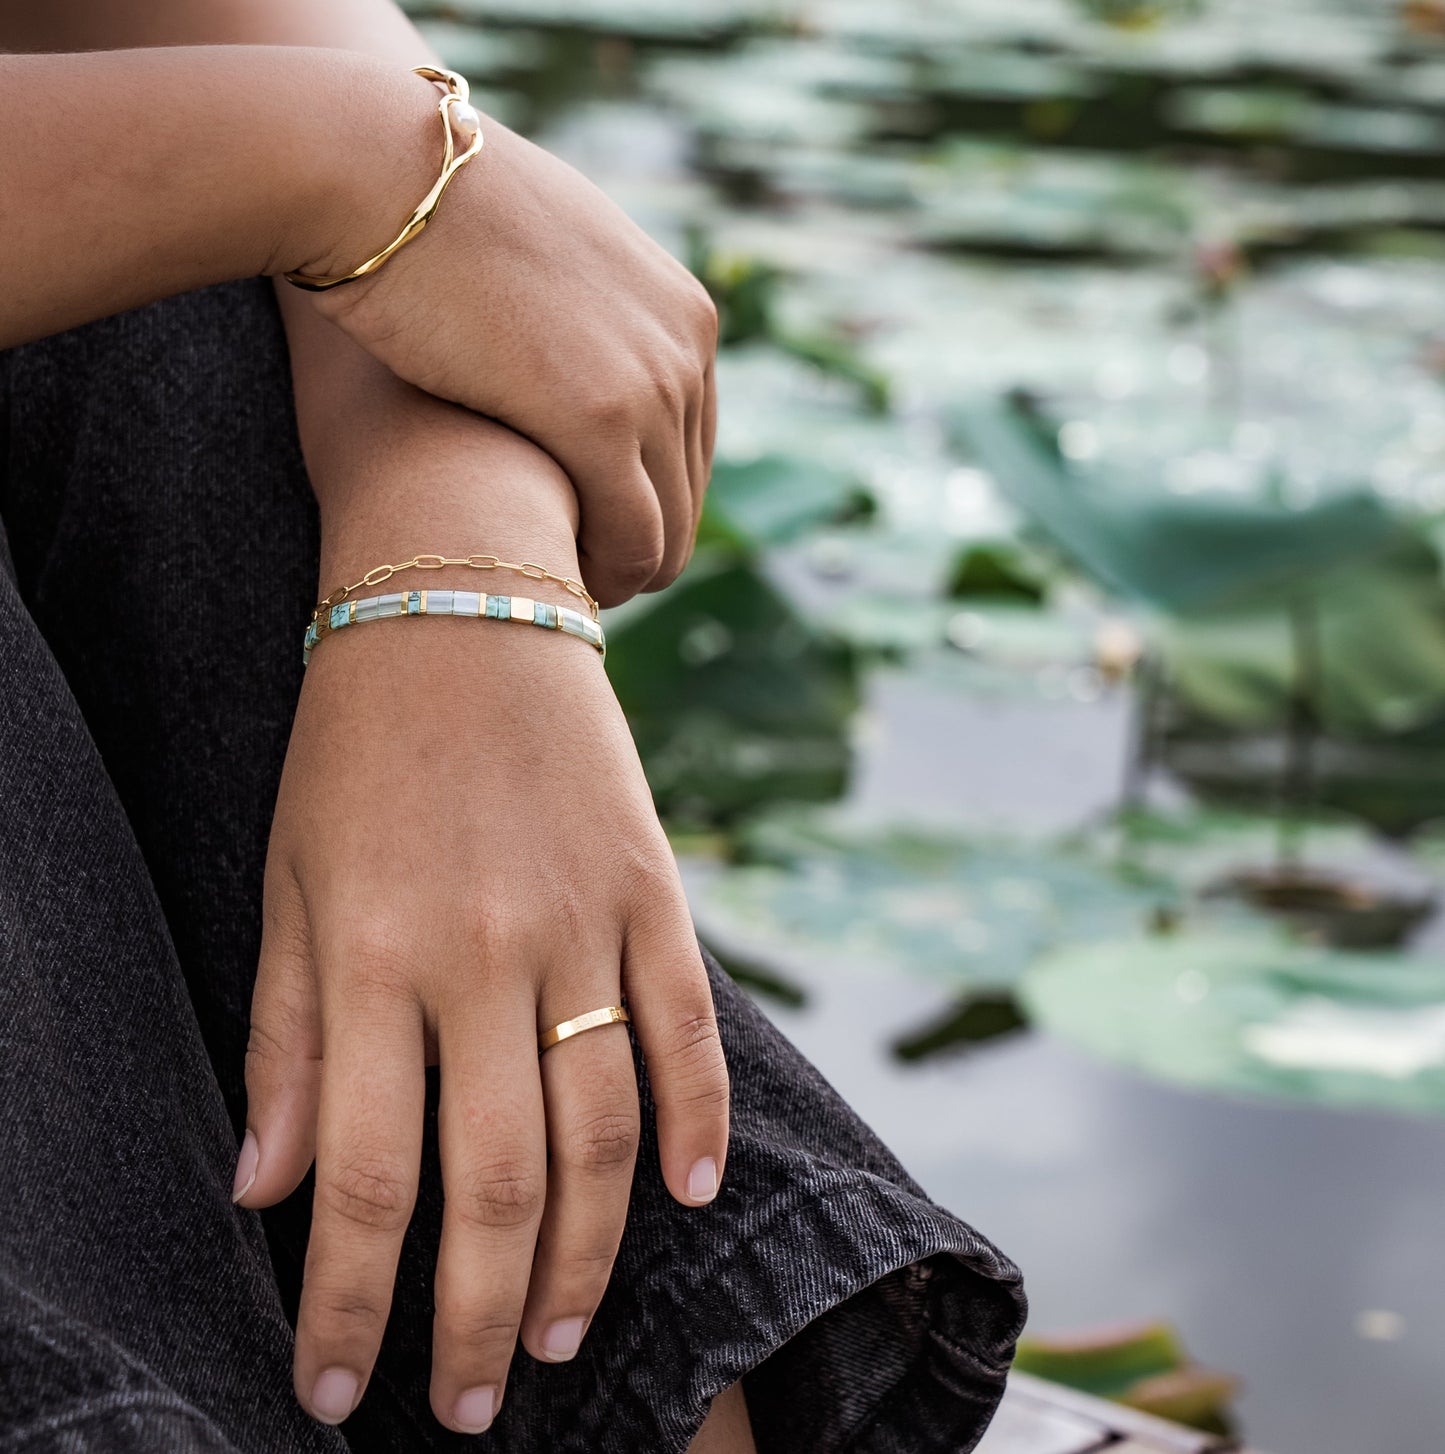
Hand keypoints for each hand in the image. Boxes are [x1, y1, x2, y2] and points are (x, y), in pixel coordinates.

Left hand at [232, 392, 729, 1433]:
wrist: (464, 599)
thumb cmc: (355, 744)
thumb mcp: (287, 876)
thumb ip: (289, 1034)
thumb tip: (269, 1187)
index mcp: (375, 955)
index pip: (367, 1178)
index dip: (352, 1303)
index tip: (342, 1389)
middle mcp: (487, 954)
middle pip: (497, 1181)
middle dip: (474, 1317)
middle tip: (466, 1403)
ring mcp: (584, 920)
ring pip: (603, 1130)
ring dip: (584, 1254)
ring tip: (553, 1336)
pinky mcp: (652, 886)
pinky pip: (689, 1024)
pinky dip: (698, 1120)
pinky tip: (686, 1200)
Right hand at [285, 68, 718, 607]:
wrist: (379, 173)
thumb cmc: (432, 214)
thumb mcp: (541, 261)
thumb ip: (575, 315)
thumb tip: (557, 352)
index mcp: (683, 311)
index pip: (692, 442)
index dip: (644, 499)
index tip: (588, 532)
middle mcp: (686, 349)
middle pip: (687, 493)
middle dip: (636, 547)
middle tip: (569, 578)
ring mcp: (652, 382)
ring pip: (668, 530)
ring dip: (619, 572)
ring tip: (555, 588)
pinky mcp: (601, 419)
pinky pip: (633, 541)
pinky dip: (602, 577)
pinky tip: (552, 583)